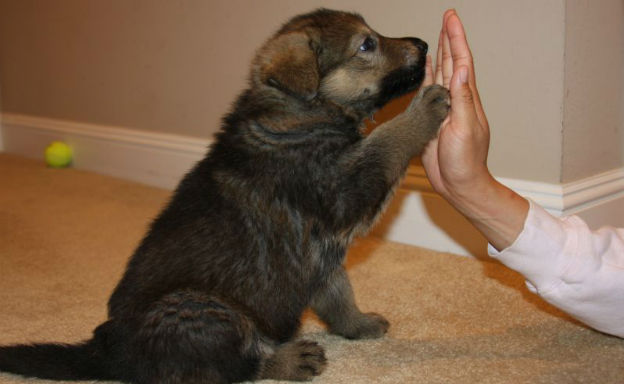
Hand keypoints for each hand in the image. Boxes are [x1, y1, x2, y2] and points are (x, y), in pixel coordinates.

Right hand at [422, 9, 491, 201]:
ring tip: (438, 34)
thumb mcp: (464, 128)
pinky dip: (428, 76)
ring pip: (441, 74)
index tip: (451, 18)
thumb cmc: (464, 160)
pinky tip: (426, 67)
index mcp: (465, 99)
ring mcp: (443, 108)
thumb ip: (461, 98)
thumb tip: (459, 68)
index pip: (461, 61)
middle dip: (449, 38)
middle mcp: (455, 99)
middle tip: (447, 17)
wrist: (458, 184)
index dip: (456, 38)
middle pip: (451, 62)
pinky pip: (428, 91)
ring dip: (440, 53)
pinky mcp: (431, 118)